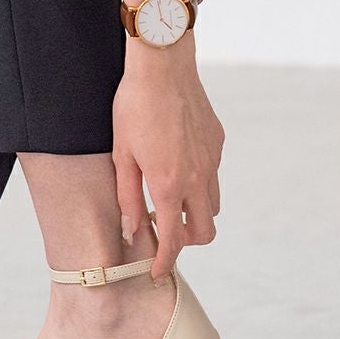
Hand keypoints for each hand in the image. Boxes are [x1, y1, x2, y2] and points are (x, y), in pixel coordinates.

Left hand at [112, 34, 224, 283]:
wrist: (163, 65)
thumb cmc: (133, 108)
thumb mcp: (121, 156)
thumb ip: (127, 198)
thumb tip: (132, 231)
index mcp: (168, 184)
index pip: (173, 240)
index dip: (164, 262)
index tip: (157, 273)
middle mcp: (197, 178)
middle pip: (204, 232)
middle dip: (187, 241)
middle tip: (165, 232)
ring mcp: (211, 161)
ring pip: (212, 207)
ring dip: (194, 214)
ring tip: (170, 200)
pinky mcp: (217, 144)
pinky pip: (213, 177)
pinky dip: (200, 186)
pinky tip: (178, 168)